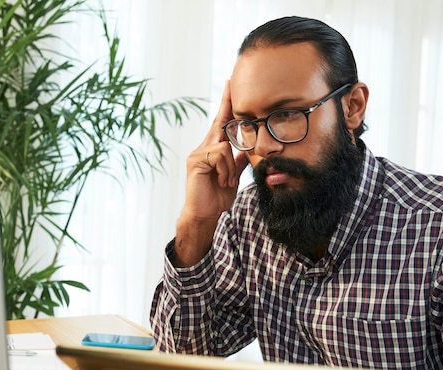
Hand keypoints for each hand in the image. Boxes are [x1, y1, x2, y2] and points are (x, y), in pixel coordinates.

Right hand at [173, 81, 248, 266]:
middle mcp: (204, 147)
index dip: (227, 104)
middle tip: (231, 82)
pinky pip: (219, 155)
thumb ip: (237, 160)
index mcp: (214, 149)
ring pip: (224, 145)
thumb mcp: (233, 175)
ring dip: (230, 167)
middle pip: (219, 122)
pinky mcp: (196, 161)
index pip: (222, 123)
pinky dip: (225, 170)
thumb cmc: (217, 197)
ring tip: (227, 181)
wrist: (205, 214)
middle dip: (227, 103)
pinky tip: (222, 181)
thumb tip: (246, 146)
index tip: (230, 84)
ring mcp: (198, 153)